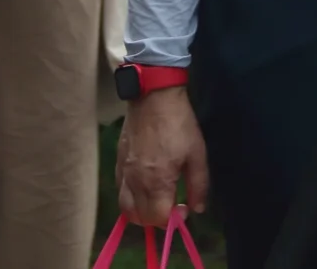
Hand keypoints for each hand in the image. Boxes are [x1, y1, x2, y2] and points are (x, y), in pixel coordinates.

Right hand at [117, 86, 209, 226]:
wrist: (154, 96)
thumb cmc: (179, 124)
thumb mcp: (198, 155)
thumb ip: (198, 186)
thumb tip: (197, 209)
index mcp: (157, 181)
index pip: (159, 218)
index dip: (173, 220)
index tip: (183, 209)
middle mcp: (136, 181)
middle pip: (140, 218)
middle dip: (157, 219)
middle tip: (171, 206)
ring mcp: (124, 172)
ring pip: (125, 207)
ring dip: (141, 212)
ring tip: (156, 201)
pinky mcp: (118, 161)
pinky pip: (119, 190)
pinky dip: (130, 197)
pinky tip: (143, 187)